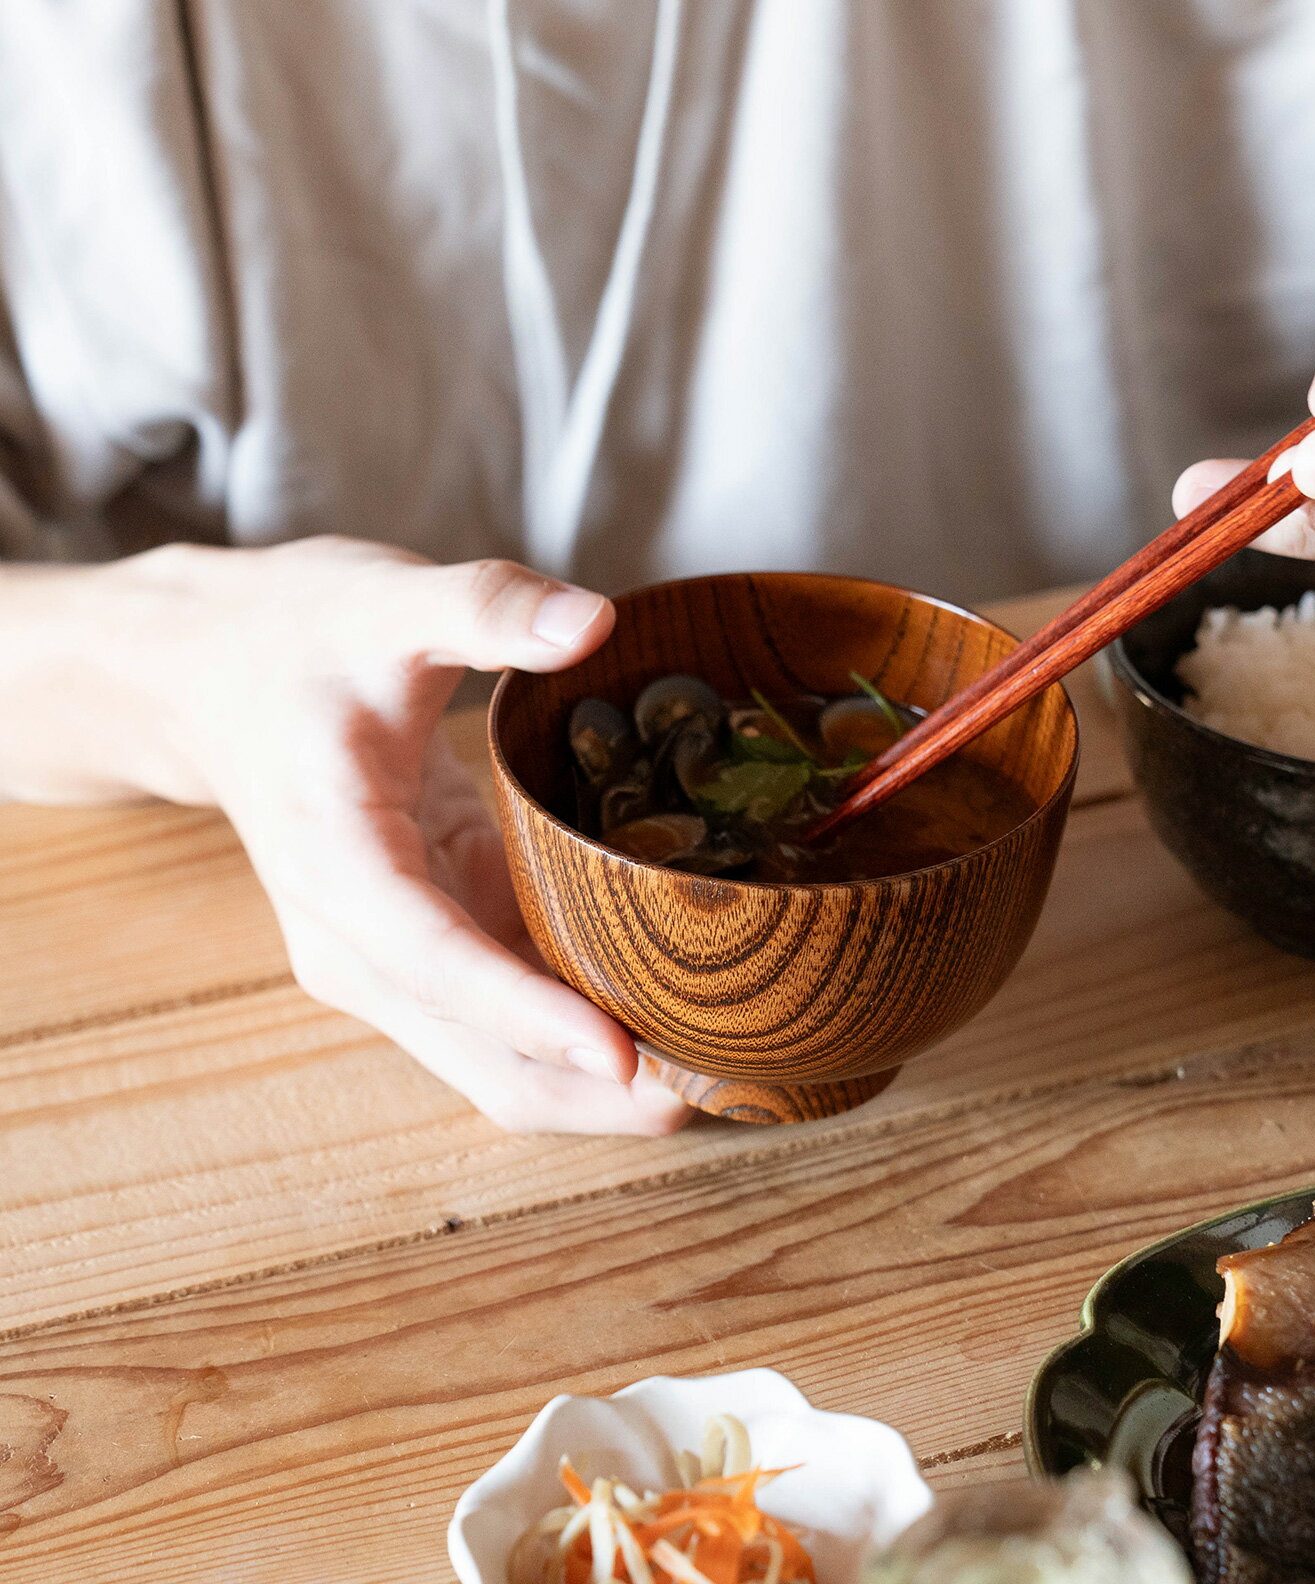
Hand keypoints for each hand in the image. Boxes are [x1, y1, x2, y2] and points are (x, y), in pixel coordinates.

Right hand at [9, 538, 687, 1135]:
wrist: (214, 675)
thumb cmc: (295, 637)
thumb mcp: (386, 599)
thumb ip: (487, 607)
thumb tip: (596, 622)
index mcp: (335, 862)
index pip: (433, 959)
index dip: (527, 1014)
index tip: (623, 1056)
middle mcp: (356, 940)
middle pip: (479, 1055)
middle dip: (590, 1092)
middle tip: (720, 1086)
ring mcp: (394, 957)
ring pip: (501, 1061)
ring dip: (600, 1084)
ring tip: (724, 1073)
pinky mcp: (433, 947)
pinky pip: (515, 1018)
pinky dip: (588, 1033)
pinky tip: (678, 1024)